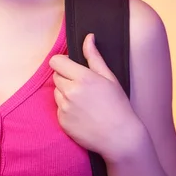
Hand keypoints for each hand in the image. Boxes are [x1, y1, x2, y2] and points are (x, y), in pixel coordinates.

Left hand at [49, 34, 141, 162]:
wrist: (120, 137)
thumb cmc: (118, 105)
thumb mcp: (109, 78)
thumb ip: (94, 57)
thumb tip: (88, 37)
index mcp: (83, 78)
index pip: (56, 61)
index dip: (62, 62)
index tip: (71, 66)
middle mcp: (71, 92)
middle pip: (55, 76)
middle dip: (65, 78)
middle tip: (82, 86)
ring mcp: (65, 108)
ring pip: (56, 92)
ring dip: (65, 93)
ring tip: (83, 101)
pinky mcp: (62, 121)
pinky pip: (58, 108)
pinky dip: (66, 109)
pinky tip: (81, 114)